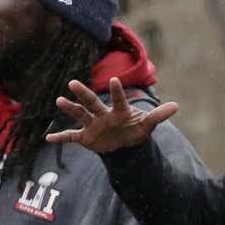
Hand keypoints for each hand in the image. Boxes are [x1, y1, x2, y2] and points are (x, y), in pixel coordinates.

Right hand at [45, 77, 179, 152]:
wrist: (125, 145)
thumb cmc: (135, 130)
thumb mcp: (148, 125)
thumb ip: (159, 115)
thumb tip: (176, 106)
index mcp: (119, 111)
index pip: (118, 100)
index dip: (117, 91)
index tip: (114, 79)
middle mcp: (103, 115)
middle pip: (92, 102)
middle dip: (83, 94)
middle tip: (73, 83)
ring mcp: (93, 125)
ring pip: (80, 115)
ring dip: (70, 109)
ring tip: (59, 100)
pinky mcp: (86, 137)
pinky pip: (71, 136)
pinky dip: (61, 137)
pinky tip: (48, 138)